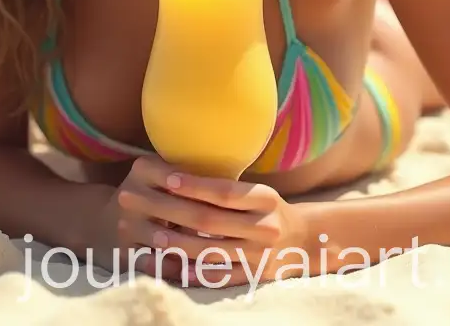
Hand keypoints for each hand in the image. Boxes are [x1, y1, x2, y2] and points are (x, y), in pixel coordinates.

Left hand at [115, 155, 318, 287]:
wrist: (302, 240)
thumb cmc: (268, 208)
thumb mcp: (257, 191)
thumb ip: (227, 187)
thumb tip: (180, 173)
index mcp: (264, 199)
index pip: (224, 192)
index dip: (195, 186)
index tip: (168, 179)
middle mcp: (263, 227)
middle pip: (210, 221)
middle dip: (172, 211)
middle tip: (147, 204)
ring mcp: (257, 256)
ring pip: (208, 251)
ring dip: (176, 244)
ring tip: (150, 235)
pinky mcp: (251, 277)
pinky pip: (216, 277)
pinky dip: (192, 272)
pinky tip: (169, 266)